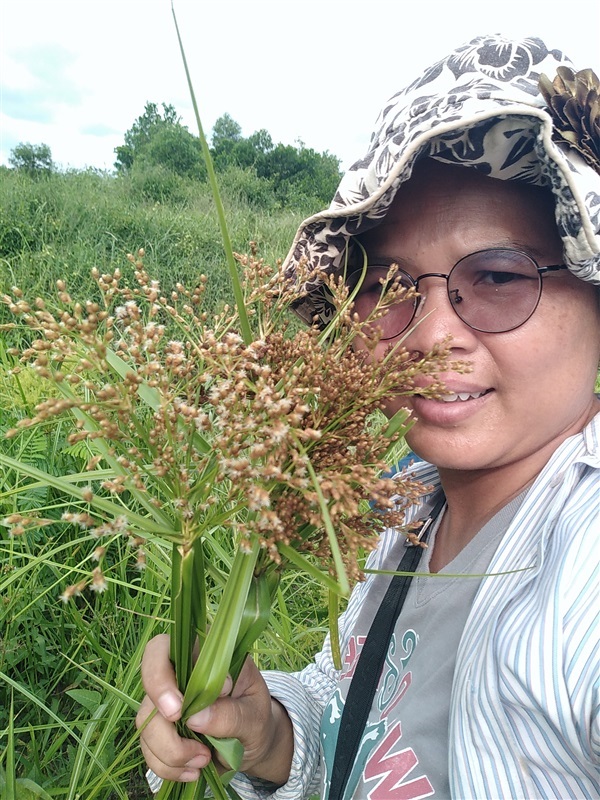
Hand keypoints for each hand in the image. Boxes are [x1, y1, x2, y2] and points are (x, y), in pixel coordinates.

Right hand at [136, 634, 293, 784]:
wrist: (252, 744)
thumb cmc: (256, 718)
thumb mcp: (256, 716)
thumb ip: (232, 714)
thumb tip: (196, 717)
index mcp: (205, 655)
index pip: (167, 647)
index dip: (168, 674)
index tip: (189, 706)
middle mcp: (179, 673)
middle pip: (150, 682)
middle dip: (163, 717)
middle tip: (191, 741)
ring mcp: (165, 701)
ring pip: (146, 721)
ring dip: (171, 751)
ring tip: (204, 760)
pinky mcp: (159, 729)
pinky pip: (148, 748)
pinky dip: (168, 766)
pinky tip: (193, 770)